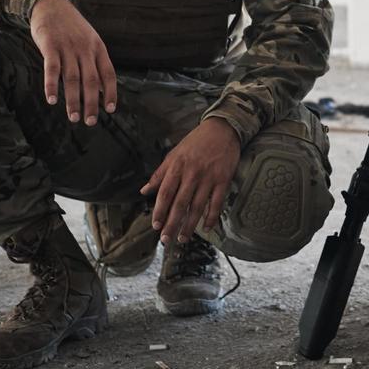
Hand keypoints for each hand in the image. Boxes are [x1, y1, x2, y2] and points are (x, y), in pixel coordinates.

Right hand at [29, 0, 116, 124]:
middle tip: (90, 121)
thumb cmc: (71, 26)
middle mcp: (85, 49)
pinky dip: (52, 86)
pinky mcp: (50, 46)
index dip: (110, 92)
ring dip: (73, 100)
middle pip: (91, 80)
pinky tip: (52, 100)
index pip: (108, 73)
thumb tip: (100, 89)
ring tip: (73, 117)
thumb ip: (94, 62)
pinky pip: (52, 69)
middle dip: (91, 103)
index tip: (110, 110)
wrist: (51, 4)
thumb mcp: (90, 39)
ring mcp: (68, 47)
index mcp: (98, 48)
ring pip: (72, 78)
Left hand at [141, 117, 241, 243]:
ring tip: (183, 238)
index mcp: (177, 166)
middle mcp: (192, 173)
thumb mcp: (174, 153)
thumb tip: (144, 190)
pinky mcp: (223, 180)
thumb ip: (159, 174)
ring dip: (189, 225)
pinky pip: (217, 202)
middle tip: (166, 239)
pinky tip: (207, 227)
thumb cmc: (196, 142)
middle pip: (180, 203)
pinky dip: (211, 216)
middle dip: (172, 224)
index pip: (165, 193)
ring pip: (197, 206)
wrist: (222, 129)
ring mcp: (208, 177)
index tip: (155, 225)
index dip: (160, 210)